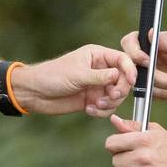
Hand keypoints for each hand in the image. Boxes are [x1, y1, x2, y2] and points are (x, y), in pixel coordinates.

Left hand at [12, 44, 136, 115]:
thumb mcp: (77, 74)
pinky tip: (88, 109)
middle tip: (110, 96)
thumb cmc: (52, 76)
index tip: (131, 81)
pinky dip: (101, 111)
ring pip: (117, 95)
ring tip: (96, 105)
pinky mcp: (93, 99)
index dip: (130, 70)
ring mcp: (97, 85)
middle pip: (124, 80)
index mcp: (97, 56)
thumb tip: (119, 75)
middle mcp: (100, 70)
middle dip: (119, 90)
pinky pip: (107, 107)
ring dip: (110, 103)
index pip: (122, 60)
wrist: (35, 93)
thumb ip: (100, 76)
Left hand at [105, 114, 166, 166]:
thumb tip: (114, 120)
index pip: (111, 143)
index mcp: (144, 140)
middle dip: (125, 162)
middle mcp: (143, 157)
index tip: (124, 150)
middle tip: (140, 163)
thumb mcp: (156, 133)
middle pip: (115, 161)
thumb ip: (133, 126)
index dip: (116, 147)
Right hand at [118, 28, 166, 99]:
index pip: (128, 43)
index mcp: (142, 40)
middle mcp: (137, 56)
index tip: (148, 61)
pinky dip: (165, 93)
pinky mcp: (144, 87)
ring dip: (166, 86)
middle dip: (159, 77)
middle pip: (136, 68)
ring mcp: (139, 73)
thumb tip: (150, 33)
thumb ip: (165, 40)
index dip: (135, 54)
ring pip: (144, 84)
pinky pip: (149, 94)